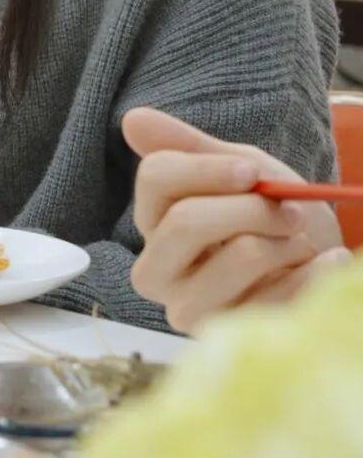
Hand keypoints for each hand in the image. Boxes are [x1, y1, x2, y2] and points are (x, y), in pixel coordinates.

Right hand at [124, 107, 347, 334]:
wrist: (313, 264)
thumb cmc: (269, 217)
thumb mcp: (238, 173)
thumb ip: (189, 148)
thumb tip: (132, 119)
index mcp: (152, 223)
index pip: (155, 179)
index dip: (206, 169)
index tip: (250, 171)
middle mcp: (158, 270)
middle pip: (185, 222)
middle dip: (250, 208)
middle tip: (290, 208)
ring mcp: (189, 310)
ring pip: (237, 256)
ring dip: (285, 240)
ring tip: (299, 240)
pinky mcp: (231, 338)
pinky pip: (278, 296)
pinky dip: (314, 271)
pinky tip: (325, 263)